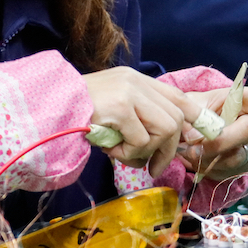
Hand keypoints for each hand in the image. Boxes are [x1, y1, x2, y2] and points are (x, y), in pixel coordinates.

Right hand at [82, 67, 203, 175]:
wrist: (46, 108)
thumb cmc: (76, 115)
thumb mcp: (112, 110)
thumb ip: (137, 118)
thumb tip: (165, 145)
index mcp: (136, 80)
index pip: (178, 97)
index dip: (196, 118)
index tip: (202, 137)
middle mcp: (136, 82)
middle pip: (176, 118)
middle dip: (169, 149)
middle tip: (154, 167)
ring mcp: (129, 93)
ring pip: (165, 130)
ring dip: (146, 152)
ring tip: (124, 155)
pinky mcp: (120, 108)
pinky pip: (141, 141)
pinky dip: (128, 154)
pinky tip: (109, 150)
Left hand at [180, 85, 247, 180]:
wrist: (191, 130)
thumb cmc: (196, 110)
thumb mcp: (191, 103)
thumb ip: (192, 115)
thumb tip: (194, 137)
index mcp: (247, 100)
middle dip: (219, 141)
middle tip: (192, 144)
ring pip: (236, 157)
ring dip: (207, 157)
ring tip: (188, 150)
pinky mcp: (243, 166)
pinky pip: (227, 171)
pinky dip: (206, 167)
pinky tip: (196, 158)